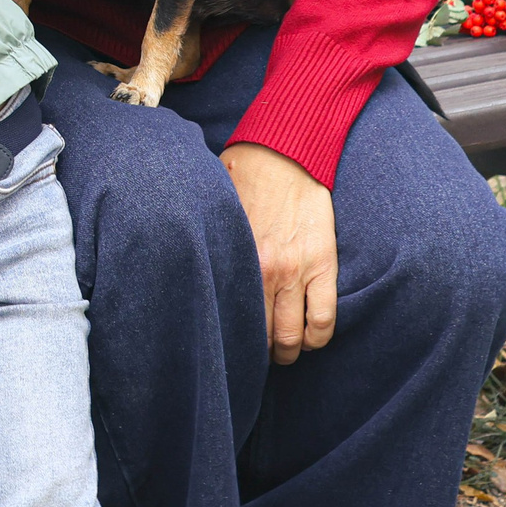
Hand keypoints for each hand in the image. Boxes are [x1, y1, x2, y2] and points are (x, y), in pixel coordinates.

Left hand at [221, 142, 338, 363]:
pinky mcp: (324, 265)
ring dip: (290, 352)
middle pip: (262, 336)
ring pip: (294, 337)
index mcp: (235, 259)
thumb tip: (181, 258)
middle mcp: (264, 271)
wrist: (286, 153)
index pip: (230, 316)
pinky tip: (310, 338)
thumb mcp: (214, 208)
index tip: (230, 344)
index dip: (230, 338)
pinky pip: (324, 319)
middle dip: (261, 353)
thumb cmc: (243, 177)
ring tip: (286, 351)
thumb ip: (210, 239)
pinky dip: (317, 338)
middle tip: (259, 354)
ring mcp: (297, 271)